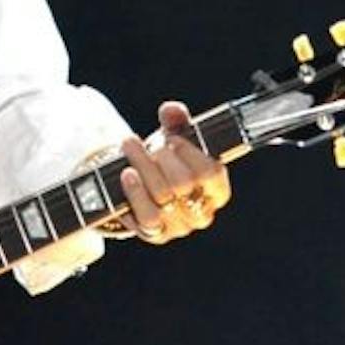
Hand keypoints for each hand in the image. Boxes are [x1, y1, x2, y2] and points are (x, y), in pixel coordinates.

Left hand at [117, 102, 232, 243]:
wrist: (143, 187)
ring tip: (130, 146)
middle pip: (184, 183)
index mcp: (217, 190)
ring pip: (163, 198)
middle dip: (163, 158)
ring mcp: (179, 226)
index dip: (190, 154)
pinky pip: (147, 218)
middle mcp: (202, 212)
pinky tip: (127, 174)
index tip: (172, 139)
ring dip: (144, 168)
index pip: (211, 173)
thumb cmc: (167, 162)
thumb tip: (171, 110)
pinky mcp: (156, 235)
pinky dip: (135, 193)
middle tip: (150, 145)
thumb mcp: (175, 140)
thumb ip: (177, 122)